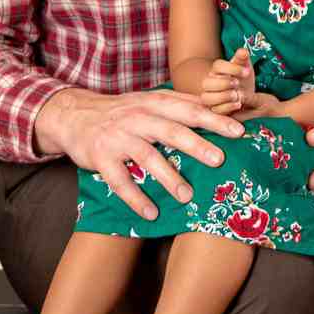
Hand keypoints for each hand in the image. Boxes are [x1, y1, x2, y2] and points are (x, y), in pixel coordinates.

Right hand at [33, 85, 244, 219]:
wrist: (74, 115)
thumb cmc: (122, 111)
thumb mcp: (149, 100)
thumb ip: (180, 104)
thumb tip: (219, 108)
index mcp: (154, 102)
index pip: (189, 109)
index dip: (214, 119)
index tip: (238, 131)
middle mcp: (137, 117)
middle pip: (171, 130)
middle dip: (196, 144)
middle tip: (219, 160)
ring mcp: (118, 137)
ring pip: (147, 156)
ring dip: (168, 177)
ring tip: (187, 196)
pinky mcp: (101, 157)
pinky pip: (119, 180)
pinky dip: (135, 198)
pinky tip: (151, 212)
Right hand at [201, 45, 254, 115]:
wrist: (246, 92)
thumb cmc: (243, 77)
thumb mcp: (245, 66)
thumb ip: (242, 59)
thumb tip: (243, 51)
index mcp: (217, 70)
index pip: (217, 66)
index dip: (232, 68)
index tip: (246, 72)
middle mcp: (211, 83)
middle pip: (206, 83)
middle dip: (224, 83)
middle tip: (238, 83)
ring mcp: (211, 97)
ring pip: (206, 98)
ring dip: (223, 96)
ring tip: (237, 95)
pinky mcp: (215, 109)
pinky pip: (215, 110)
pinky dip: (227, 107)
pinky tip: (239, 103)